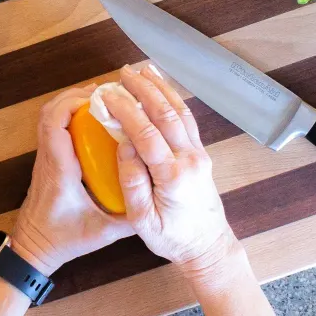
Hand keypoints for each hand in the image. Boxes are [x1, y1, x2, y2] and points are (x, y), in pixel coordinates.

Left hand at [11, 85, 133, 275]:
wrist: (32, 249)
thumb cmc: (62, 240)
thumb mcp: (102, 234)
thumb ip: (131, 219)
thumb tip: (160, 200)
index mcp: (59, 170)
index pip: (54, 124)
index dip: (73, 103)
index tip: (101, 100)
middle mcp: (48, 159)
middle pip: (49, 112)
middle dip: (76, 96)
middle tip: (107, 95)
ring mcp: (44, 159)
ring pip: (48, 118)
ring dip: (71, 103)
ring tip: (103, 103)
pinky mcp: (47, 162)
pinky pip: (53, 129)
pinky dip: (69, 116)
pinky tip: (94, 122)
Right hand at [103, 65, 238, 276]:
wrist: (208, 246)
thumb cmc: (173, 239)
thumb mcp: (143, 221)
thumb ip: (132, 183)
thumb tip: (124, 146)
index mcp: (173, 176)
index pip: (146, 134)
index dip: (126, 111)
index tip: (107, 96)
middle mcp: (190, 159)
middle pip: (166, 114)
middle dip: (143, 90)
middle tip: (122, 73)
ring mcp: (199, 153)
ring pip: (180, 112)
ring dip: (160, 88)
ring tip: (142, 70)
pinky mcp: (201, 153)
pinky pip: (187, 119)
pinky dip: (173, 99)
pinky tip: (162, 89)